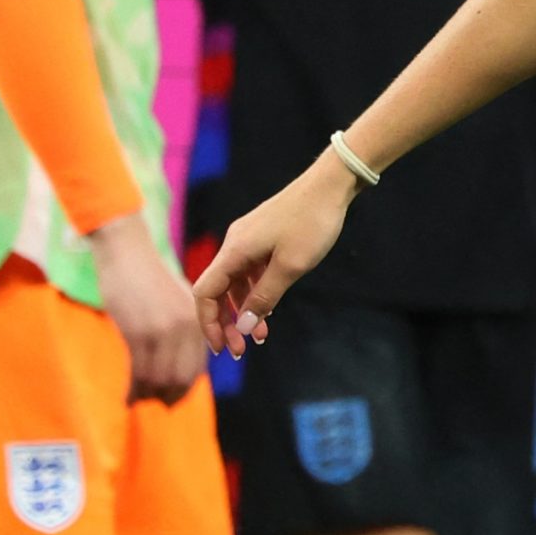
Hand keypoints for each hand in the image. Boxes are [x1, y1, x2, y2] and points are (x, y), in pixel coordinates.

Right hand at [88, 213, 204, 403]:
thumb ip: (184, 328)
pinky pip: (140, 373)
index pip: (197, 366)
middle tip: (158, 405)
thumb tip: (184, 358)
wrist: (127, 254)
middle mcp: (186, 327)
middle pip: (182, 377)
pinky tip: (129, 398)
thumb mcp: (178, 301)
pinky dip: (135, 390)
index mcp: (197, 319)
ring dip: (150, 396)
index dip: (186, 387)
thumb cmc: (149, 278)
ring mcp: (162, 331)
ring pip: (161, 379)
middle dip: (171, 396)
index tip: (174, 399)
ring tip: (140, 401)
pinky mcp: (138, 333)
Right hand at [191, 153, 356, 356]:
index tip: (220, 347)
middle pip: (218, 290)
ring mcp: (249, 240)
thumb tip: (243, 325)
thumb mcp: (290, 266)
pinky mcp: (264, 237)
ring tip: (260, 335)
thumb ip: (264, 297)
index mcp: (235, 251)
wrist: (331, 185)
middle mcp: (236, 244)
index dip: (207, 322)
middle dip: (226, 322)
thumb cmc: (312, 223)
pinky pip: (251, 271)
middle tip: (241, 349)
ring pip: (236, 283)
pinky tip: (270, 309)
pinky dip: (255, 292)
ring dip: (244, 309)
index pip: (204, 293)